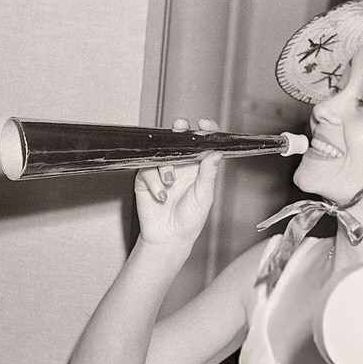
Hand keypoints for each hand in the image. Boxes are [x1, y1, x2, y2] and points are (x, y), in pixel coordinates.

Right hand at [134, 118, 222, 247]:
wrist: (168, 238)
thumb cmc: (189, 220)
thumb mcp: (204, 196)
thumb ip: (208, 174)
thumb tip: (217, 153)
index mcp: (197, 168)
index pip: (203, 145)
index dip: (205, 132)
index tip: (205, 125)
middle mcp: (180, 166)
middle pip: (179, 141)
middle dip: (180, 132)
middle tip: (181, 128)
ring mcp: (161, 171)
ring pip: (162, 154)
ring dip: (166, 166)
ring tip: (170, 183)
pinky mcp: (146, 179)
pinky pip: (147, 169)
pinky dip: (155, 182)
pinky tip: (161, 195)